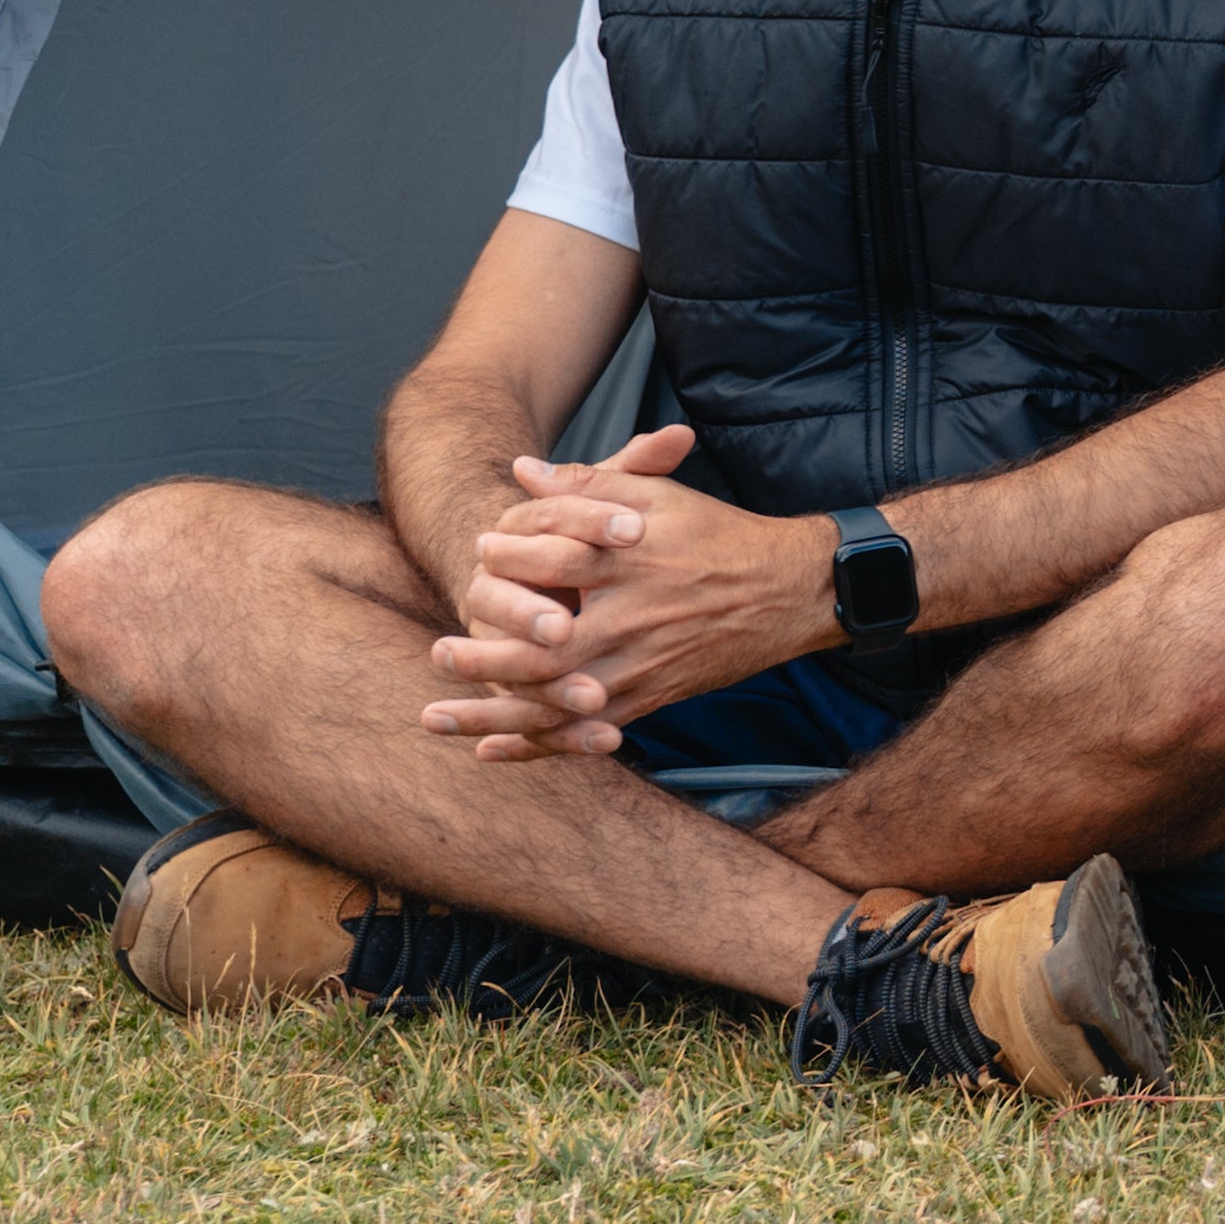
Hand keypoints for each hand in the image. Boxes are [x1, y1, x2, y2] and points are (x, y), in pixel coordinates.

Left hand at [421, 424, 825, 759]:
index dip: (507, 556)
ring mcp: (639, 668)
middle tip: (437, 653)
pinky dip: (535, 746)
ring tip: (435, 717)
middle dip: (481, 657)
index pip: (551, 561)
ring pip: (554, 703)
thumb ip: (588, 483)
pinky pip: (582, 731)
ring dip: (491, 715)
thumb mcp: (659, 499)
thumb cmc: (719, 537)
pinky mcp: (649, 699)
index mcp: (629, 565)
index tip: (478, 551)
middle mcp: (630, 622)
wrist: (789, 591)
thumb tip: (522, 471)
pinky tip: (491, 751)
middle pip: (540, 650)